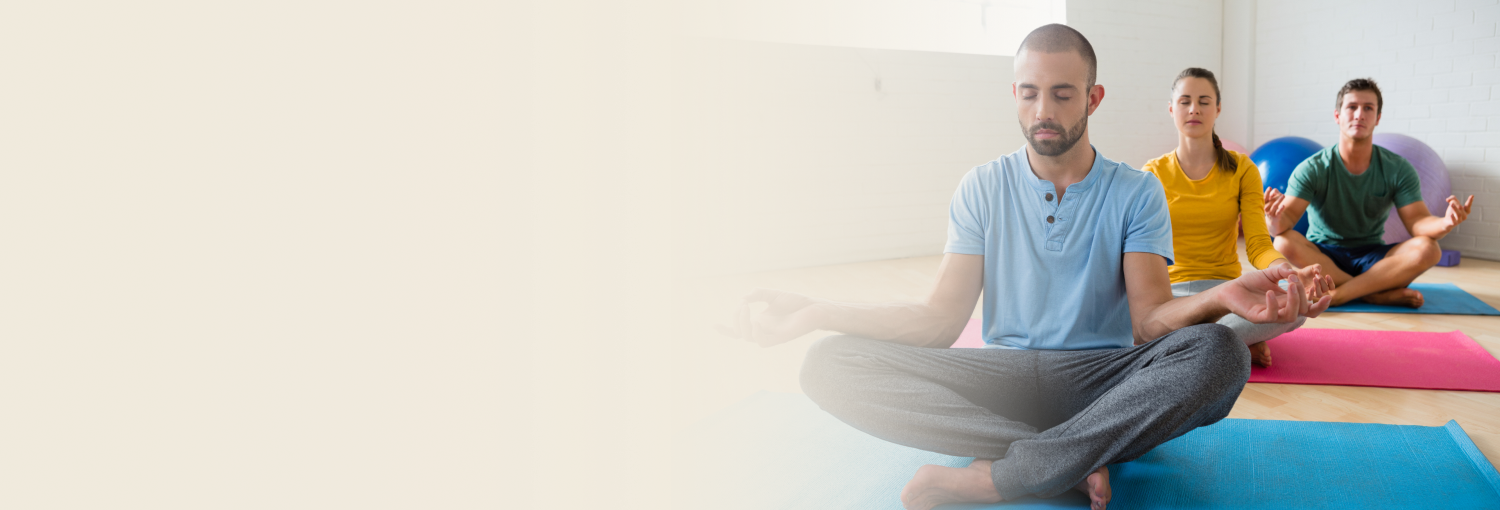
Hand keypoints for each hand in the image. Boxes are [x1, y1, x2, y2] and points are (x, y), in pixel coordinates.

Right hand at [716, 289, 824, 346]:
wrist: (816, 307)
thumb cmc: (796, 303)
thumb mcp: (773, 294)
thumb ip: (757, 294)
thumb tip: (743, 298)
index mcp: (759, 322)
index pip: (738, 329)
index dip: (725, 330)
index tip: (713, 325)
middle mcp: (763, 330)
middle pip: (739, 332)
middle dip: (734, 319)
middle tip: (741, 304)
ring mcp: (771, 335)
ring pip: (748, 337)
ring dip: (742, 324)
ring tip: (745, 307)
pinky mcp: (781, 338)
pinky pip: (763, 342)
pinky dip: (756, 333)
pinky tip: (756, 322)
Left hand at [1216, 266, 1331, 322]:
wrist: (1230, 289)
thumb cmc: (1251, 283)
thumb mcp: (1270, 273)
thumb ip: (1283, 271)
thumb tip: (1294, 272)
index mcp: (1288, 302)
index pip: (1309, 309)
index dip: (1320, 305)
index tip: (1328, 295)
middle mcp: (1282, 311)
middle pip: (1303, 310)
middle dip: (1304, 294)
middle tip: (1295, 280)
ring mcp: (1271, 316)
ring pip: (1291, 316)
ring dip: (1294, 300)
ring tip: (1290, 284)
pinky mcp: (1258, 317)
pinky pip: (1271, 316)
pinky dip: (1273, 304)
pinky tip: (1270, 292)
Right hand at [1263, 188, 1288, 234]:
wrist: (1274, 226)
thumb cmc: (1273, 213)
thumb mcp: (1272, 205)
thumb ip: (1273, 197)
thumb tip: (1275, 189)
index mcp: (1264, 206)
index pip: (1264, 198)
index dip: (1267, 193)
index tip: (1270, 187)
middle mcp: (1266, 210)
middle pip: (1269, 202)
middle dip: (1273, 196)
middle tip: (1277, 191)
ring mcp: (1270, 214)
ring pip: (1274, 206)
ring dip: (1279, 200)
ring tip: (1283, 195)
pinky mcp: (1276, 218)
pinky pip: (1278, 213)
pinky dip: (1280, 209)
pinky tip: (1283, 205)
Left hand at [1293, 263, 1334, 306]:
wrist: (1296, 274)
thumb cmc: (1306, 272)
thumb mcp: (1312, 267)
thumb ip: (1317, 267)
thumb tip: (1317, 271)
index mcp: (1323, 284)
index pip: (1331, 287)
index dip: (1331, 282)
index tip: (1327, 275)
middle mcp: (1319, 290)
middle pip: (1325, 290)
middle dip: (1323, 282)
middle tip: (1317, 275)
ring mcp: (1312, 293)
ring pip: (1319, 294)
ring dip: (1318, 286)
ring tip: (1314, 278)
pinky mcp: (1305, 295)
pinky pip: (1310, 298)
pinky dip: (1312, 293)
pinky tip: (1310, 287)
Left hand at [1443, 195, 1474, 231]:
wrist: (1447, 222)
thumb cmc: (1452, 211)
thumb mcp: (1453, 203)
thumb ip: (1452, 198)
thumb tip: (1448, 199)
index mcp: (1466, 211)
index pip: (1468, 205)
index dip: (1470, 201)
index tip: (1472, 195)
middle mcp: (1464, 216)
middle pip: (1460, 208)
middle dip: (1456, 203)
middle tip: (1451, 201)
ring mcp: (1460, 220)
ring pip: (1458, 214)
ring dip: (1455, 209)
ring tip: (1451, 204)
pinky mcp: (1454, 223)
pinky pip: (1454, 221)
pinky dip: (1453, 218)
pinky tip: (1451, 214)